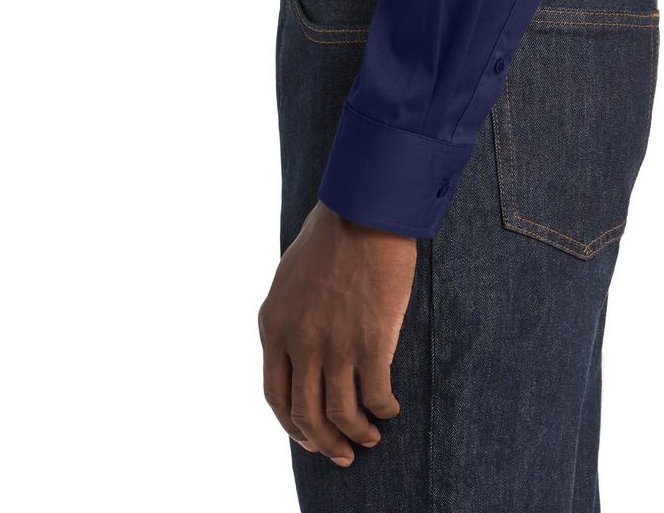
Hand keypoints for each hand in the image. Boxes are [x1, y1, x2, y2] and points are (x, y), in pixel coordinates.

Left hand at [258, 200, 415, 465]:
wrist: (363, 209)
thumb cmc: (331, 232)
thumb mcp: (290, 277)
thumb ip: (288, 317)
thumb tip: (297, 348)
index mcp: (273, 326)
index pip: (275, 396)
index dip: (292, 425)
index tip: (309, 437)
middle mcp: (299, 343)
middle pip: (306, 415)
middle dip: (324, 442)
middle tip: (341, 454)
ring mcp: (334, 345)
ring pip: (340, 414)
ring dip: (356, 434)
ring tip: (369, 438)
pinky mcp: (371, 342)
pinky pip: (375, 395)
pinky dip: (383, 409)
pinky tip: (390, 408)